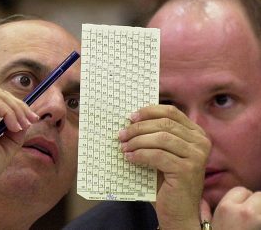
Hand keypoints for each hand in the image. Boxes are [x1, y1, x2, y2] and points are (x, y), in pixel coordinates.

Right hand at [0, 86, 38, 193]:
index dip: (16, 107)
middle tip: (33, 119)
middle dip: (20, 106)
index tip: (32, 119)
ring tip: (24, 125)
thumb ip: (14, 135)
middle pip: (0, 94)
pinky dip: (9, 113)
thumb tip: (26, 123)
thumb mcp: (3, 148)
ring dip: (17, 109)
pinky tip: (15, 127)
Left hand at [119, 105, 210, 229]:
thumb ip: (156, 136)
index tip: (131, 117)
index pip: (171, 112)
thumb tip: (131, 120)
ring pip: (161, 138)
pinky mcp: (187, 169)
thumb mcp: (164, 153)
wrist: (179, 211)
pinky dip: (140, 154)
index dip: (149, 111)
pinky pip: (158, 155)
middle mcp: (201, 141)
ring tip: (124, 147)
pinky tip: (130, 158)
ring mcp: (196, 156)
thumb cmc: (168, 181)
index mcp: (196, 133)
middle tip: (122, 134)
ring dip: (137, 141)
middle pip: (164, 124)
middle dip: (139, 127)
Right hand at [200, 187, 260, 229]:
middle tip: (250, 213)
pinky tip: (257, 225)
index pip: (242, 190)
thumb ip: (204, 210)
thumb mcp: (206, 225)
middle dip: (256, 202)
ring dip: (260, 210)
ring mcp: (258, 220)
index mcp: (226, 207)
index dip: (243, 197)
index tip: (241, 206)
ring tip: (254, 219)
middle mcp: (244, 211)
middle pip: (258, 195)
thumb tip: (202, 201)